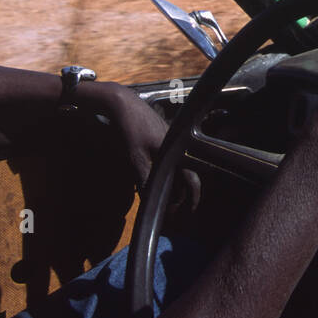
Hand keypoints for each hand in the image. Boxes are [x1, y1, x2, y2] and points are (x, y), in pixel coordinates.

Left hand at [78, 81, 200, 212]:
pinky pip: (172, 161)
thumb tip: (150, 201)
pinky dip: (167, 173)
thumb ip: (145, 180)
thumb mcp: (136, 157)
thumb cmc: (132, 129)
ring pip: (179, 170)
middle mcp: (179, 148)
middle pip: (187, 178)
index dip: (191, 199)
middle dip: (181, 195)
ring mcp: (174, 143)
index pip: (191, 181)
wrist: (126, 105)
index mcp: (176, 153)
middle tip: (170, 210)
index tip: (187, 212)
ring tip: (162, 197)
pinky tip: (154, 179)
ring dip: (173, 185)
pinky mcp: (166, 139)